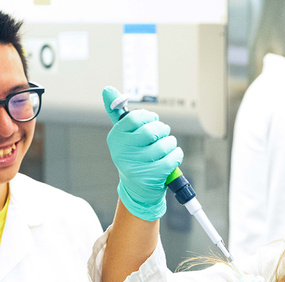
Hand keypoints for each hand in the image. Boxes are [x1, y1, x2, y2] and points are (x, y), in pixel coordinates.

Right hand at [102, 86, 183, 220]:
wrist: (137, 188)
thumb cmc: (133, 155)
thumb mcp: (124, 136)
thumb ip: (117, 112)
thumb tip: (107, 89)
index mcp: (116, 139)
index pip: (135, 118)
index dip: (149, 117)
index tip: (153, 120)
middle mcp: (123, 152)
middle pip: (151, 131)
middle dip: (162, 129)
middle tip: (164, 132)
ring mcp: (136, 166)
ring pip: (164, 144)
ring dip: (171, 143)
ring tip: (168, 145)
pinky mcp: (151, 177)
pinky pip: (171, 158)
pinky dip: (177, 154)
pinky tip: (174, 155)